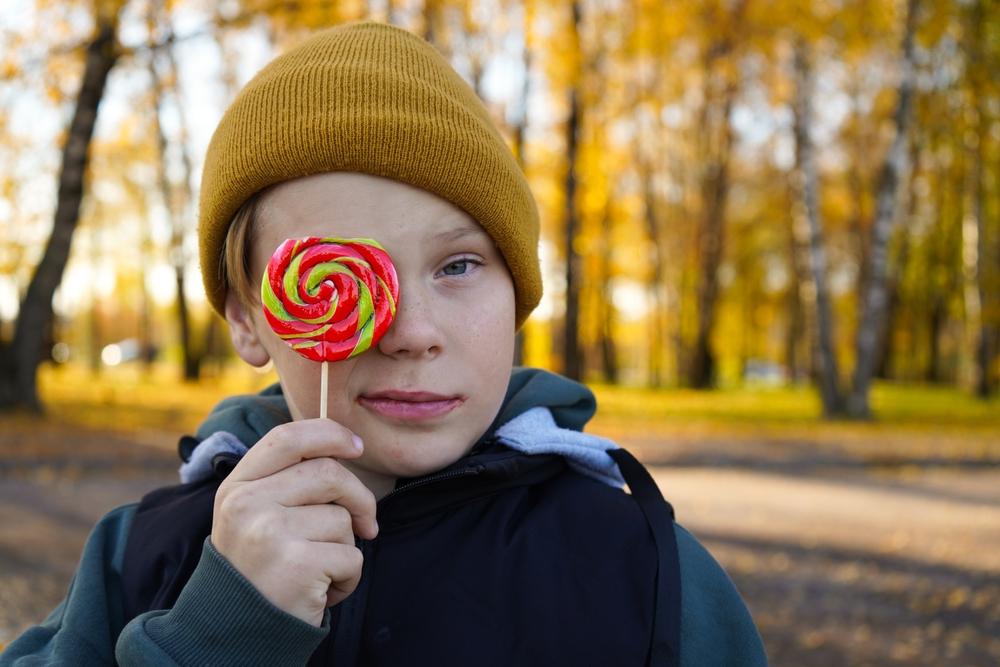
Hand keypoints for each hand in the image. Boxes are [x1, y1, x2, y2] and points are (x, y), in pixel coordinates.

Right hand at [210, 419, 378, 625]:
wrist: (238, 631)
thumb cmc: (261, 568)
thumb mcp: (256, 515)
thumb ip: (289, 479)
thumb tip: (348, 446)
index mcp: (237, 487)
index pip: (287, 437)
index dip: (330, 434)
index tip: (357, 446)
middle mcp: (246, 505)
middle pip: (329, 473)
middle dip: (359, 499)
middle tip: (367, 524)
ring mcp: (268, 534)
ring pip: (343, 519)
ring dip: (346, 547)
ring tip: (319, 568)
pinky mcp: (295, 565)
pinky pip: (351, 556)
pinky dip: (348, 577)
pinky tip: (321, 590)